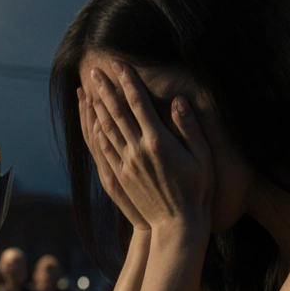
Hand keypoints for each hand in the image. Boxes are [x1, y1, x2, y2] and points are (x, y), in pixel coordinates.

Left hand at [88, 62, 213, 233]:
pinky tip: (92, 122)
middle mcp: (138, 150)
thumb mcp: (203, 157)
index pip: (139, 104)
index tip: (119, 64)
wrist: (178, 226)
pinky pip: (103, 150)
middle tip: (93, 71)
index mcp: (159, 142)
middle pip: (117, 112)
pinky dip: (95, 132)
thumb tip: (178, 100)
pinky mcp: (119, 177)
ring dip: (95, 108)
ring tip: (86, 91)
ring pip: (106, 129)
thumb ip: (190, 127)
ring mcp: (126, 164)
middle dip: (105, 89)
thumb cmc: (197, 191)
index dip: (128, 82)